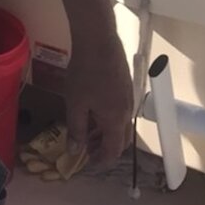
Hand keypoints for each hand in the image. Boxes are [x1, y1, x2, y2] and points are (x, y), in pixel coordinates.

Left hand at [63, 32, 132, 165]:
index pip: (113, 150)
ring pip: (121, 124)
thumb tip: (75, 151)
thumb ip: (76, 129)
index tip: (89, 164)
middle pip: (121, 139)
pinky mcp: (126, 85)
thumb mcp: (75, 103)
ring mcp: (129, 97)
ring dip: (106, 132)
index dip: (102, 161)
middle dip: (105, 148)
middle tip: (87, 149)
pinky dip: (109, 118)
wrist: (99, 39)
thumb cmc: (85, 72)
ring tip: (87, 131)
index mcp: (116, 120)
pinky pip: (120, 111)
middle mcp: (127, 112)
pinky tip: (94, 110)